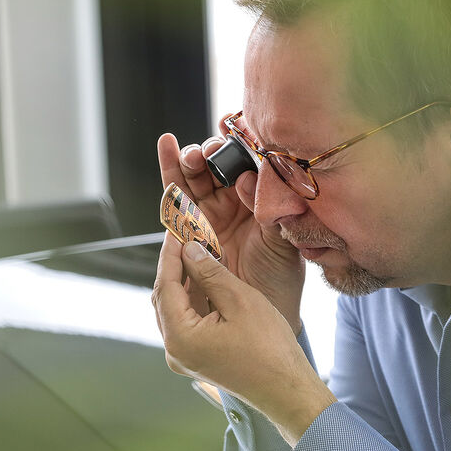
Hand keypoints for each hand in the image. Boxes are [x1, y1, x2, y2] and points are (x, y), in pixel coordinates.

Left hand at [152, 233, 335, 444]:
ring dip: (186, 282)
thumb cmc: (270, 350)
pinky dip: (195, 300)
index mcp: (180, 338)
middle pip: (166, 298)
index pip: (165, 286)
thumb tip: (189, 251)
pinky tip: (207, 280)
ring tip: (197, 253)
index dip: (170, 255)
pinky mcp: (197, 358)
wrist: (288, 390)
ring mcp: (185, 357)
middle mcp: (175, 350)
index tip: (175, 230)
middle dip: (176, 267)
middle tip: (185, 237)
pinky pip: (188, 322)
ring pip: (176, 309)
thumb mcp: (240, 300)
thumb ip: (209, 273)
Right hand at [157, 124, 304, 331]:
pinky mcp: (187, 231)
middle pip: (214, 167)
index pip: (244, 165)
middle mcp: (231, 203)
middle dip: (208, 153)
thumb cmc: (280, 278)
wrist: (260, 314)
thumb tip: (248, 179)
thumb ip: (269, 210)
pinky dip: (169, 174)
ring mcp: (208, 215)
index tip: (235, 135)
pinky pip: (175, 200)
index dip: (238, 147)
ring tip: (186, 152)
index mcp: (257, 200)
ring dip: (186, 159)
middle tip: (208, 153)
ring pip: (192, 178)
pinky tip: (167, 149)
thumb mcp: (283, 241)